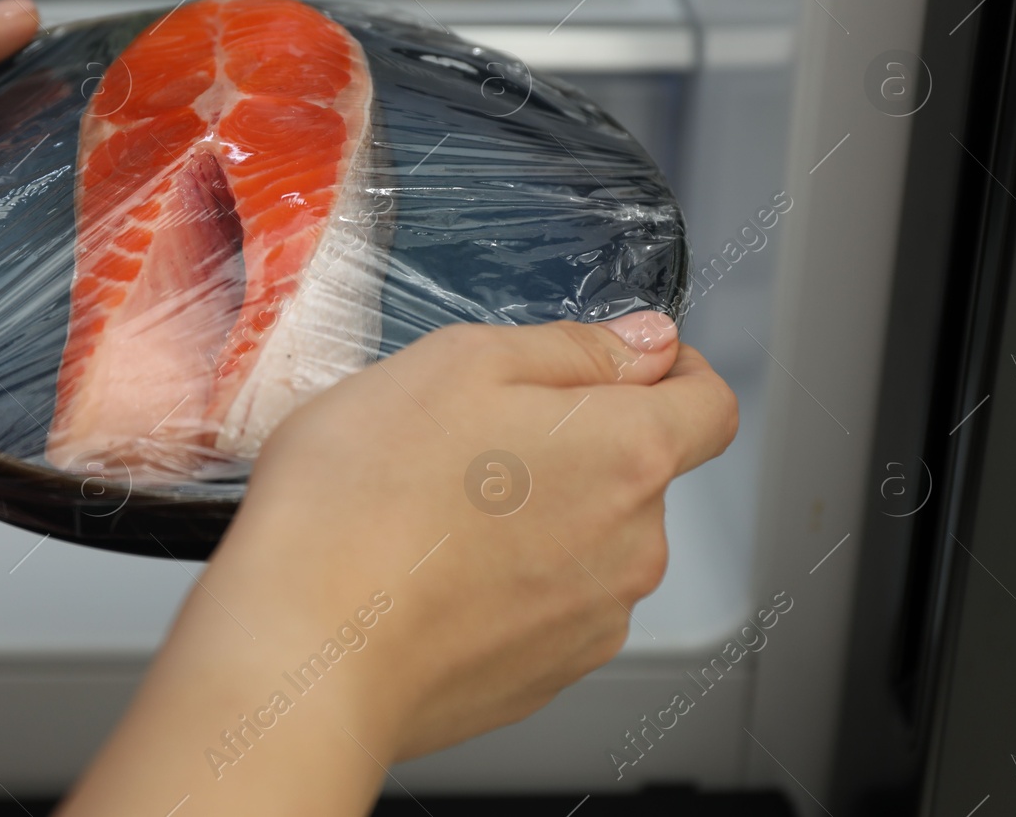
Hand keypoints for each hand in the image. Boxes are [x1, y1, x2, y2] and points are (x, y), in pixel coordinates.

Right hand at [56, 312, 737, 816]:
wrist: (304, 646)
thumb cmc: (361, 498)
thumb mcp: (458, 362)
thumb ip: (572, 347)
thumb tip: (645, 342)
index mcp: (627, 453)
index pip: (711, 404)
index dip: (676, 371)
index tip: (627, 364)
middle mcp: (632, 546)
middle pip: (637, 473)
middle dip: (574, 443)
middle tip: (471, 434)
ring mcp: (590, 621)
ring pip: (587, 540)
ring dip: (537, 513)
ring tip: (433, 507)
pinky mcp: (542, 673)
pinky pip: (545, 603)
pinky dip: (506, 578)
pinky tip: (430, 567)